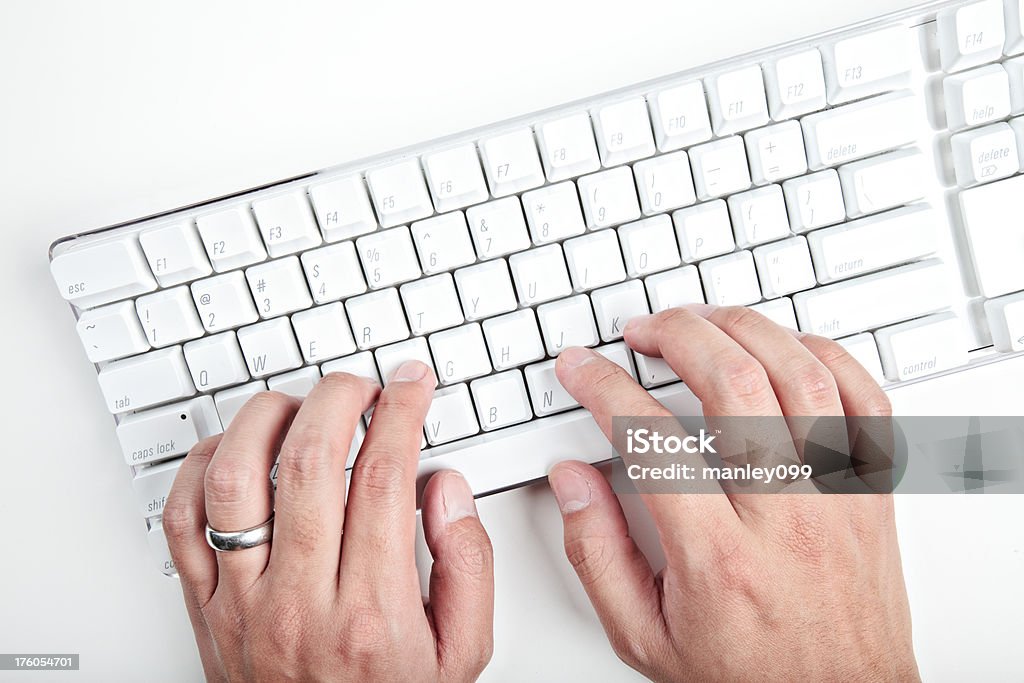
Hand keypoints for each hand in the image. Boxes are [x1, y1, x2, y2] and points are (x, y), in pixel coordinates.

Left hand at [163, 361, 493, 681]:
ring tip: (296, 406)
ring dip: (265, 421)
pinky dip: (199, 468)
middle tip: (359, 386)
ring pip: (235, 480)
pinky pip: (181, 523)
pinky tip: (234, 449)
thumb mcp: (460, 653)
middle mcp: (301, 603)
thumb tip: (447, 491)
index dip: (400, 412)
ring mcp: (243, 604)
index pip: (384, 477)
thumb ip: (468, 568)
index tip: (410, 386)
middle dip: (339, 398)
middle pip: (310, 463)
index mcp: (371, 611)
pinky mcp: (204, 610)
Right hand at [547, 305, 918, 681]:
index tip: (582, 369)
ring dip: (743, 330)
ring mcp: (840, 498)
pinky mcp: (875, 491)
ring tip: (702, 323)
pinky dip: (823, 354)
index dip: (604, 387)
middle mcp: (787, 517)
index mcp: (720, 556)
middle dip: (675, 336)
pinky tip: (783, 346)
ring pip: (800, 375)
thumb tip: (572, 481)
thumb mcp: (643, 635)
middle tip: (641, 332)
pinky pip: (865, 397)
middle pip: (733, 385)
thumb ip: (596, 554)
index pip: (652, 440)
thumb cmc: (749, 677)